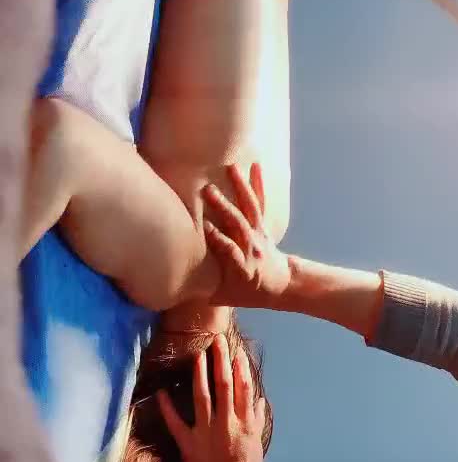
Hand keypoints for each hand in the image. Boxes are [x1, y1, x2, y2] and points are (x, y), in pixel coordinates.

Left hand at [158, 334, 265, 461]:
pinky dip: (167, 408)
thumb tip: (259, 399)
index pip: (244, 388)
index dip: (241, 368)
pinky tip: (161, 392)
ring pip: (203, 397)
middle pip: (224, 385)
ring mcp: (206, 432)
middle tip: (218, 340)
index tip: (237, 351)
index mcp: (245, 422)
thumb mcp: (256, 442)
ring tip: (198, 355)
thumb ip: (257, 419)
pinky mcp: (189, 444)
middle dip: (221, 361)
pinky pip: (176, 424)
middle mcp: (227, 423)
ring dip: (200, 374)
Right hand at [202, 163, 289, 308]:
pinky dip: (259, 184)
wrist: (279, 286)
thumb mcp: (223, 296)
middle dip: (224, 207)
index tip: (203, 226)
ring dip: (240, 188)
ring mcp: (259, 234)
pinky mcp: (263, 224)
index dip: (218, 239)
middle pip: (238, 225)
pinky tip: (255, 165)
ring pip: (250, 208)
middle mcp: (252, 247)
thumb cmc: (245, 292)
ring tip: (231, 168)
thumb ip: (203, 287)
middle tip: (208, 190)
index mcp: (242, 267)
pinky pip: (261, 203)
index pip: (229, 251)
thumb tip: (174, 283)